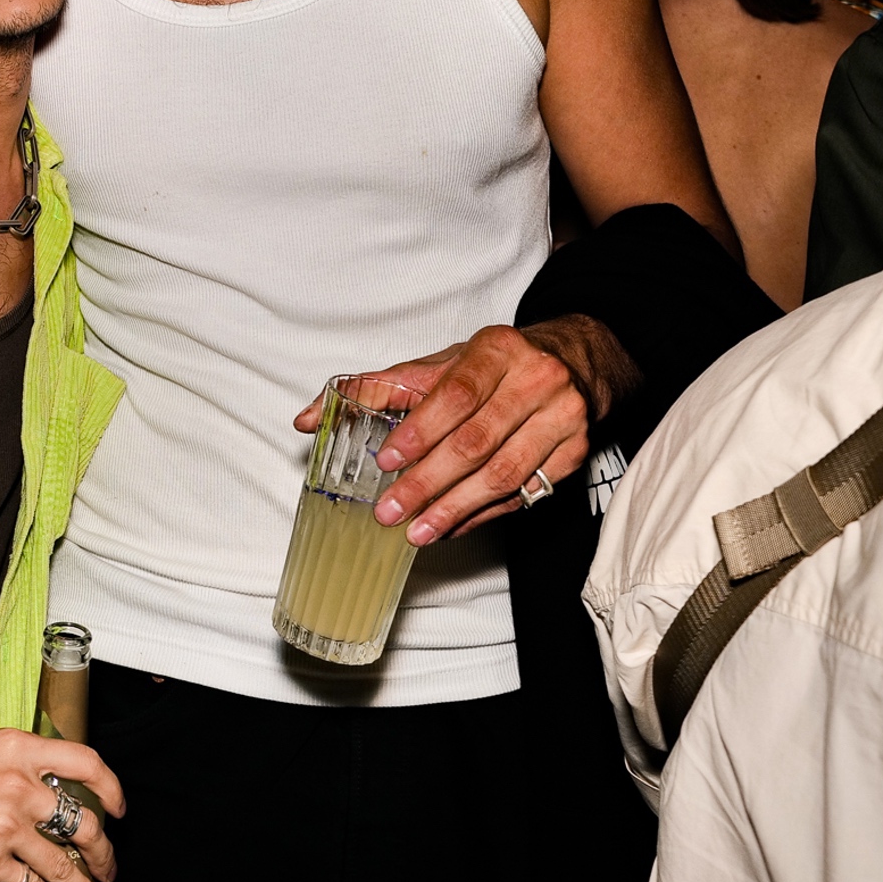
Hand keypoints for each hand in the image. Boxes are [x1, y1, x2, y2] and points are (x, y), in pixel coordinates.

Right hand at [0, 728, 123, 881]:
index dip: (112, 790)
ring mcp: (5, 826)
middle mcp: (18, 784)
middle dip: (103, 854)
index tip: (119, 810)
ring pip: (63, 865)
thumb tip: (49, 799)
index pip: (87, 764)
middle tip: (109, 869)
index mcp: (18, 748)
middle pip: (84, 823)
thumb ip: (16, 769)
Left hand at [292, 316, 631, 544]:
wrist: (570, 363)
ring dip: (455, 509)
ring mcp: (561, 418)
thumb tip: (308, 419)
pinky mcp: (574, 453)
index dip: (421, 430)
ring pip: (504, 474)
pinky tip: (452, 527)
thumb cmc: (491, 367)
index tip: (387, 458)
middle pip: (477, 441)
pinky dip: (484, 515)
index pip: (457, 394)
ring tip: (417, 531)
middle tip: (390, 511)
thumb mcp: (436, 366)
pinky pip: (526, 493)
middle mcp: (535, 381)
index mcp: (496, 351)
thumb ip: (373, 390)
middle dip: (429, 482)